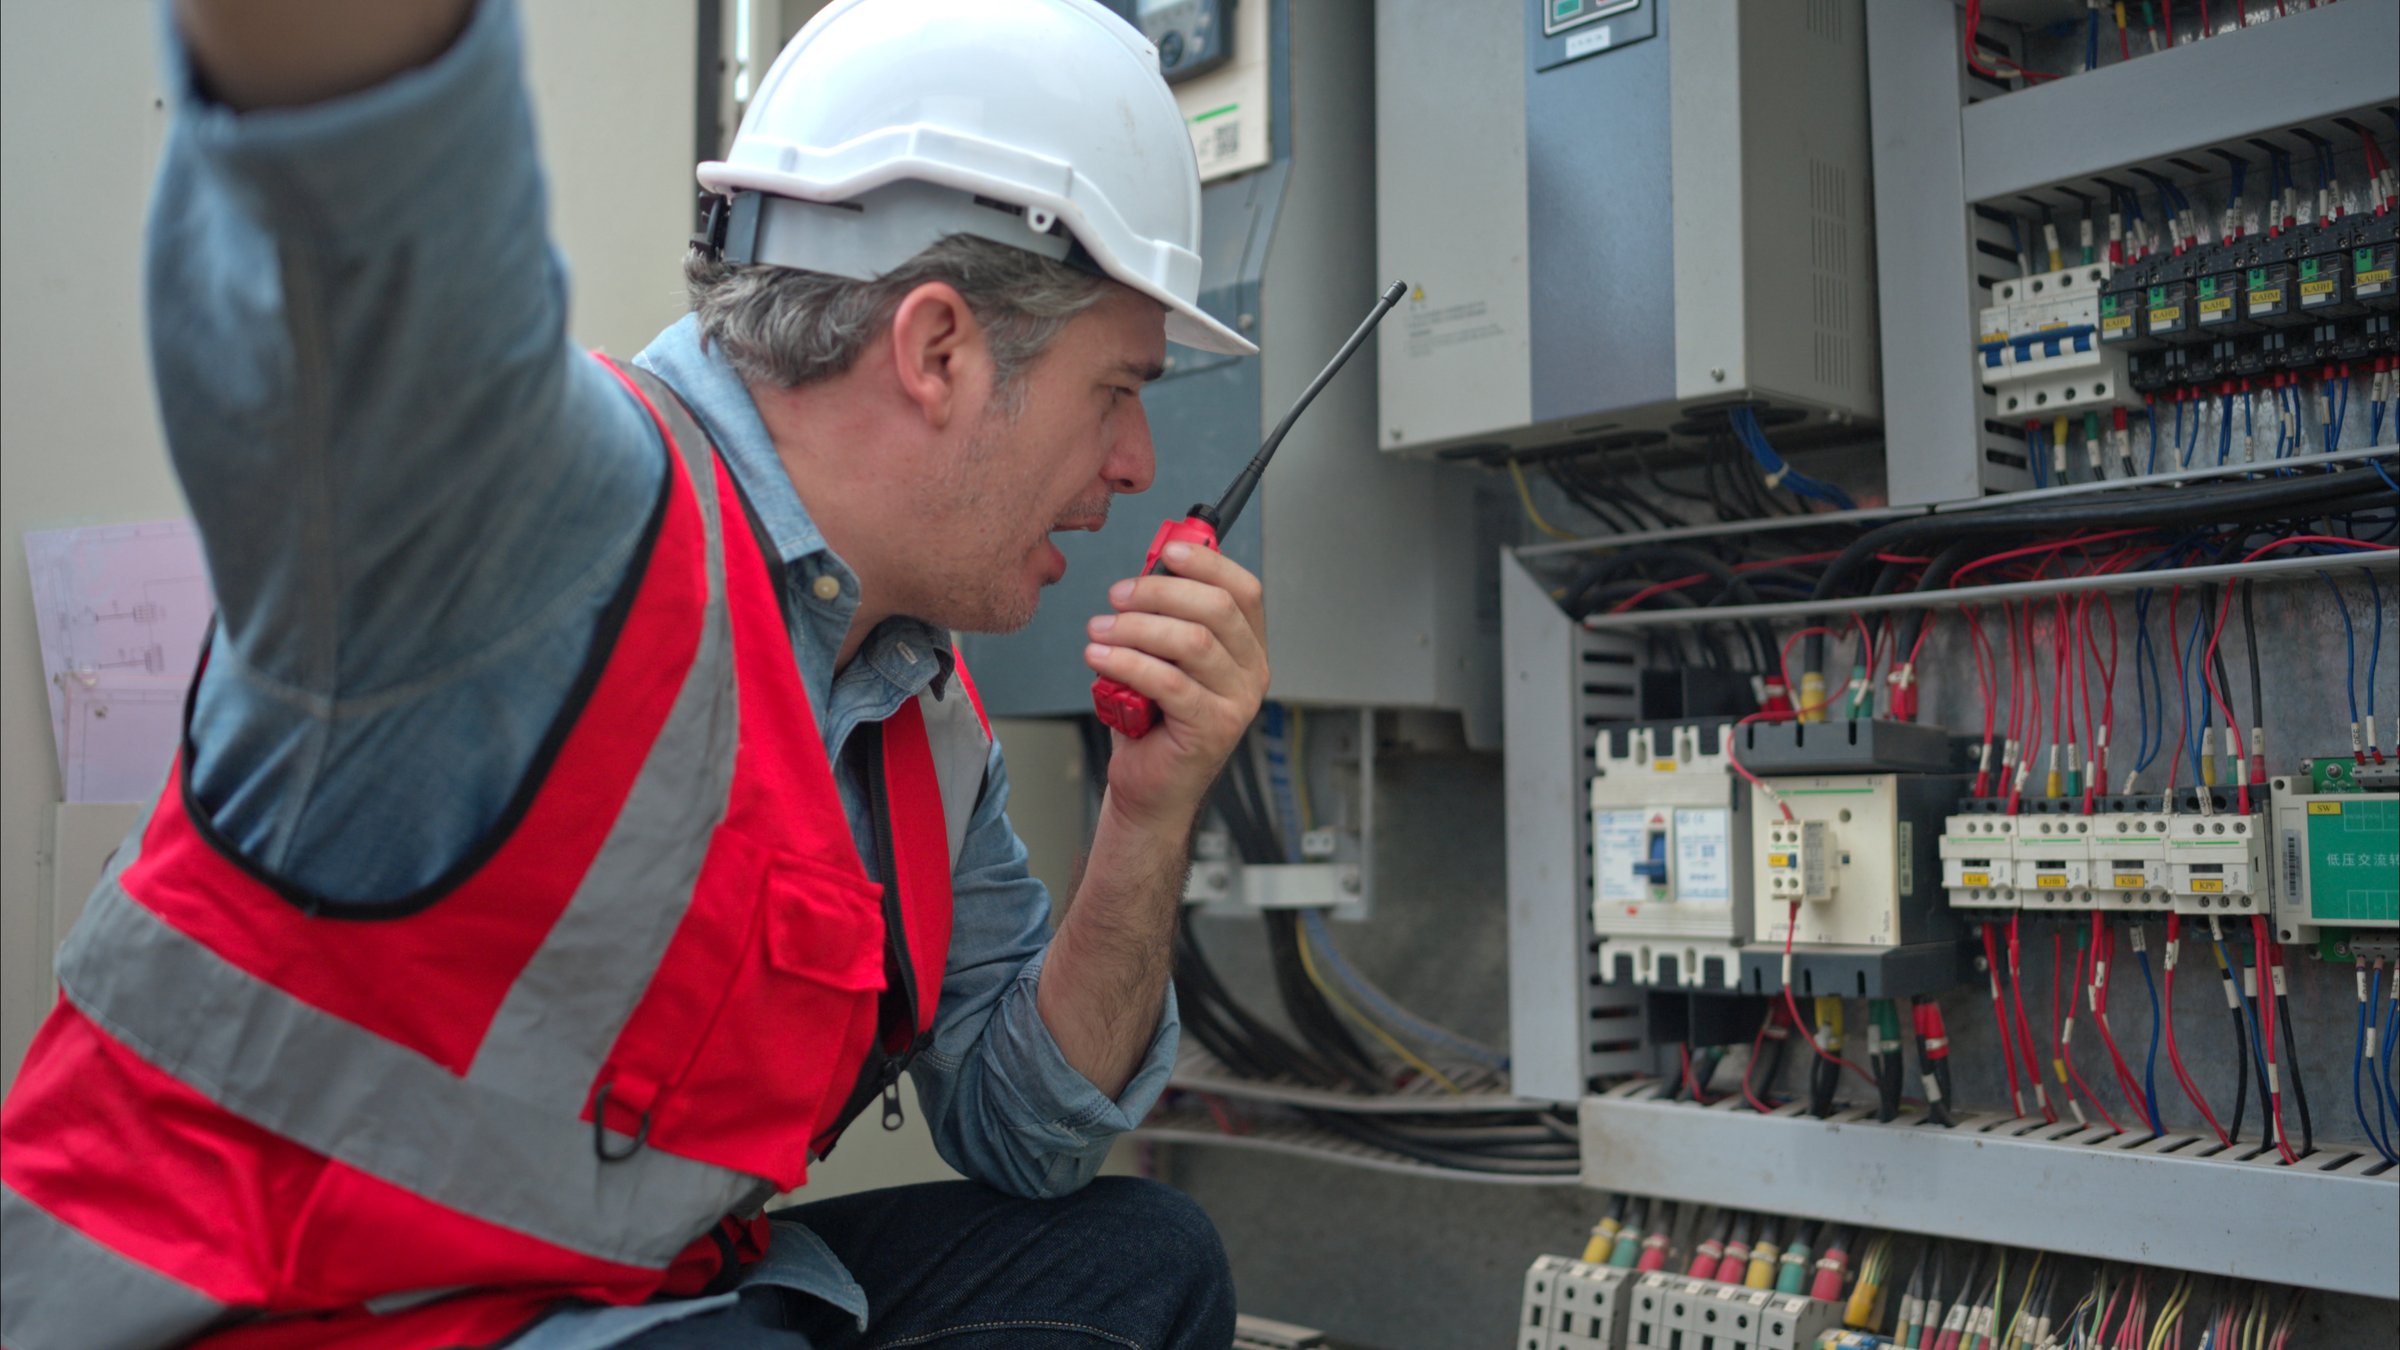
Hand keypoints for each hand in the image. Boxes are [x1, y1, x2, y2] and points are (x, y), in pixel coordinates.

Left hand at [1082, 541, 1268, 831]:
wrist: (1150, 787)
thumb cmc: (1153, 721)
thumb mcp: (1160, 657)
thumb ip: (1163, 616)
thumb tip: (1146, 569)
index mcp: (1247, 647)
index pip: (1242, 590)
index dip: (1207, 562)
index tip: (1167, 549)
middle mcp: (1252, 672)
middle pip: (1216, 608)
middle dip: (1159, 592)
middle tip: (1117, 596)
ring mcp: (1237, 702)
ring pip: (1192, 642)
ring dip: (1137, 628)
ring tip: (1099, 630)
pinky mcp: (1212, 728)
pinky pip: (1169, 682)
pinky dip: (1128, 663)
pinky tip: (1099, 658)